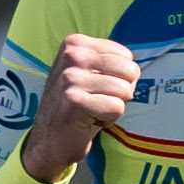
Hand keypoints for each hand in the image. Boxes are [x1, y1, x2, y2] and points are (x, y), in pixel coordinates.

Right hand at [16, 36, 141, 180]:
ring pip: (125, 91)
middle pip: (130, 71)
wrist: (48, 140)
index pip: (126, 56)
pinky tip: (89, 121)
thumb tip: (136, 67)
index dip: (118, 77)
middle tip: (96, 101)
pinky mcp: (75, 100)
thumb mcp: (86, 72)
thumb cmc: (75, 105)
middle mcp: (72, 56)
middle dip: (120, 92)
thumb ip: (109, 61)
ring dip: (113, 107)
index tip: (95, 88)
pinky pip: (117, 107)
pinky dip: (108, 120)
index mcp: (75, 43)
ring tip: (92, 111)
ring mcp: (71, 78)